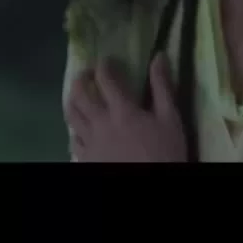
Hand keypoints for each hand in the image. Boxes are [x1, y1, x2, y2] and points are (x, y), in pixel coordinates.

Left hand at [64, 53, 187, 162]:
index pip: (106, 79)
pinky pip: (72, 138)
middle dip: (81, 79)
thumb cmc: (164, 152)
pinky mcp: (85, 157)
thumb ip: (162, 87)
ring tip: (77, 95)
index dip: (104, 65)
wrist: (149, 185)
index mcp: (122, 110)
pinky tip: (80, 126)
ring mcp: (90, 141)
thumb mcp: (170, 118)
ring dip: (72, 99)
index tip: (106, 60)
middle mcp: (100, 122)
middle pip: (80, 94)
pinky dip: (74, 127)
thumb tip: (158, 57)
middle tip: (87, 74)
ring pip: (71, 115)